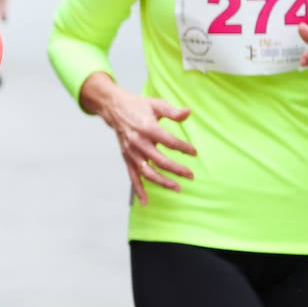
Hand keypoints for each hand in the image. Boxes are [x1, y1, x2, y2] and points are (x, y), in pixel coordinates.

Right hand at [82, 73, 196, 205]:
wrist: (113, 108)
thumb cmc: (137, 106)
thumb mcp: (156, 104)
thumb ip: (173, 112)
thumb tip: (188, 112)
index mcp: (147, 128)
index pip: (169, 141)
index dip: (183, 148)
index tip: (194, 152)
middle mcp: (138, 142)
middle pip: (160, 161)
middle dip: (177, 169)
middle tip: (191, 175)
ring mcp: (131, 152)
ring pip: (147, 172)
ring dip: (162, 182)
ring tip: (177, 188)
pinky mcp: (126, 157)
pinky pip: (132, 176)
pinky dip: (138, 190)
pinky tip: (145, 202)